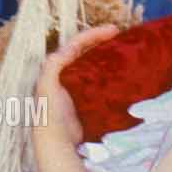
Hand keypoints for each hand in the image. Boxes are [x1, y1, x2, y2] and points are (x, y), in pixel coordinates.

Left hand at [34, 25, 122, 150]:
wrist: (57, 142)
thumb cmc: (50, 113)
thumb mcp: (47, 85)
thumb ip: (53, 65)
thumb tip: (67, 48)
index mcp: (57, 68)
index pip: (77, 44)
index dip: (94, 34)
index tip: (114, 30)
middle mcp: (67, 75)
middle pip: (87, 52)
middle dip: (102, 42)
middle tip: (121, 36)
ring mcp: (79, 87)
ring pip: (96, 65)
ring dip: (108, 57)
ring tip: (124, 51)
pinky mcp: (89, 101)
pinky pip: (102, 82)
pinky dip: (112, 76)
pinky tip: (123, 75)